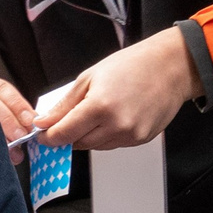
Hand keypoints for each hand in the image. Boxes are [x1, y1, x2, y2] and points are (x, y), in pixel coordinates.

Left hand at [35, 26, 198, 149]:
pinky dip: (107, 135)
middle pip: (78, 143)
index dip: (48, 137)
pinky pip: (114, 144)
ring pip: (96, 146)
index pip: (63, 134)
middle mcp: (116, 125)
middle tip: (71, 116)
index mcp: (100, 106)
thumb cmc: (133, 65)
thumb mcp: (89, 77)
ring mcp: (131, 135)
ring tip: (99, 111)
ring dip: (89, 135)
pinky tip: (115, 116)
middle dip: (69, 133)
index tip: (42, 133)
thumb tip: (44, 122)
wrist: (171, 68)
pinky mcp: (141, 140)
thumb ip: (64, 104)